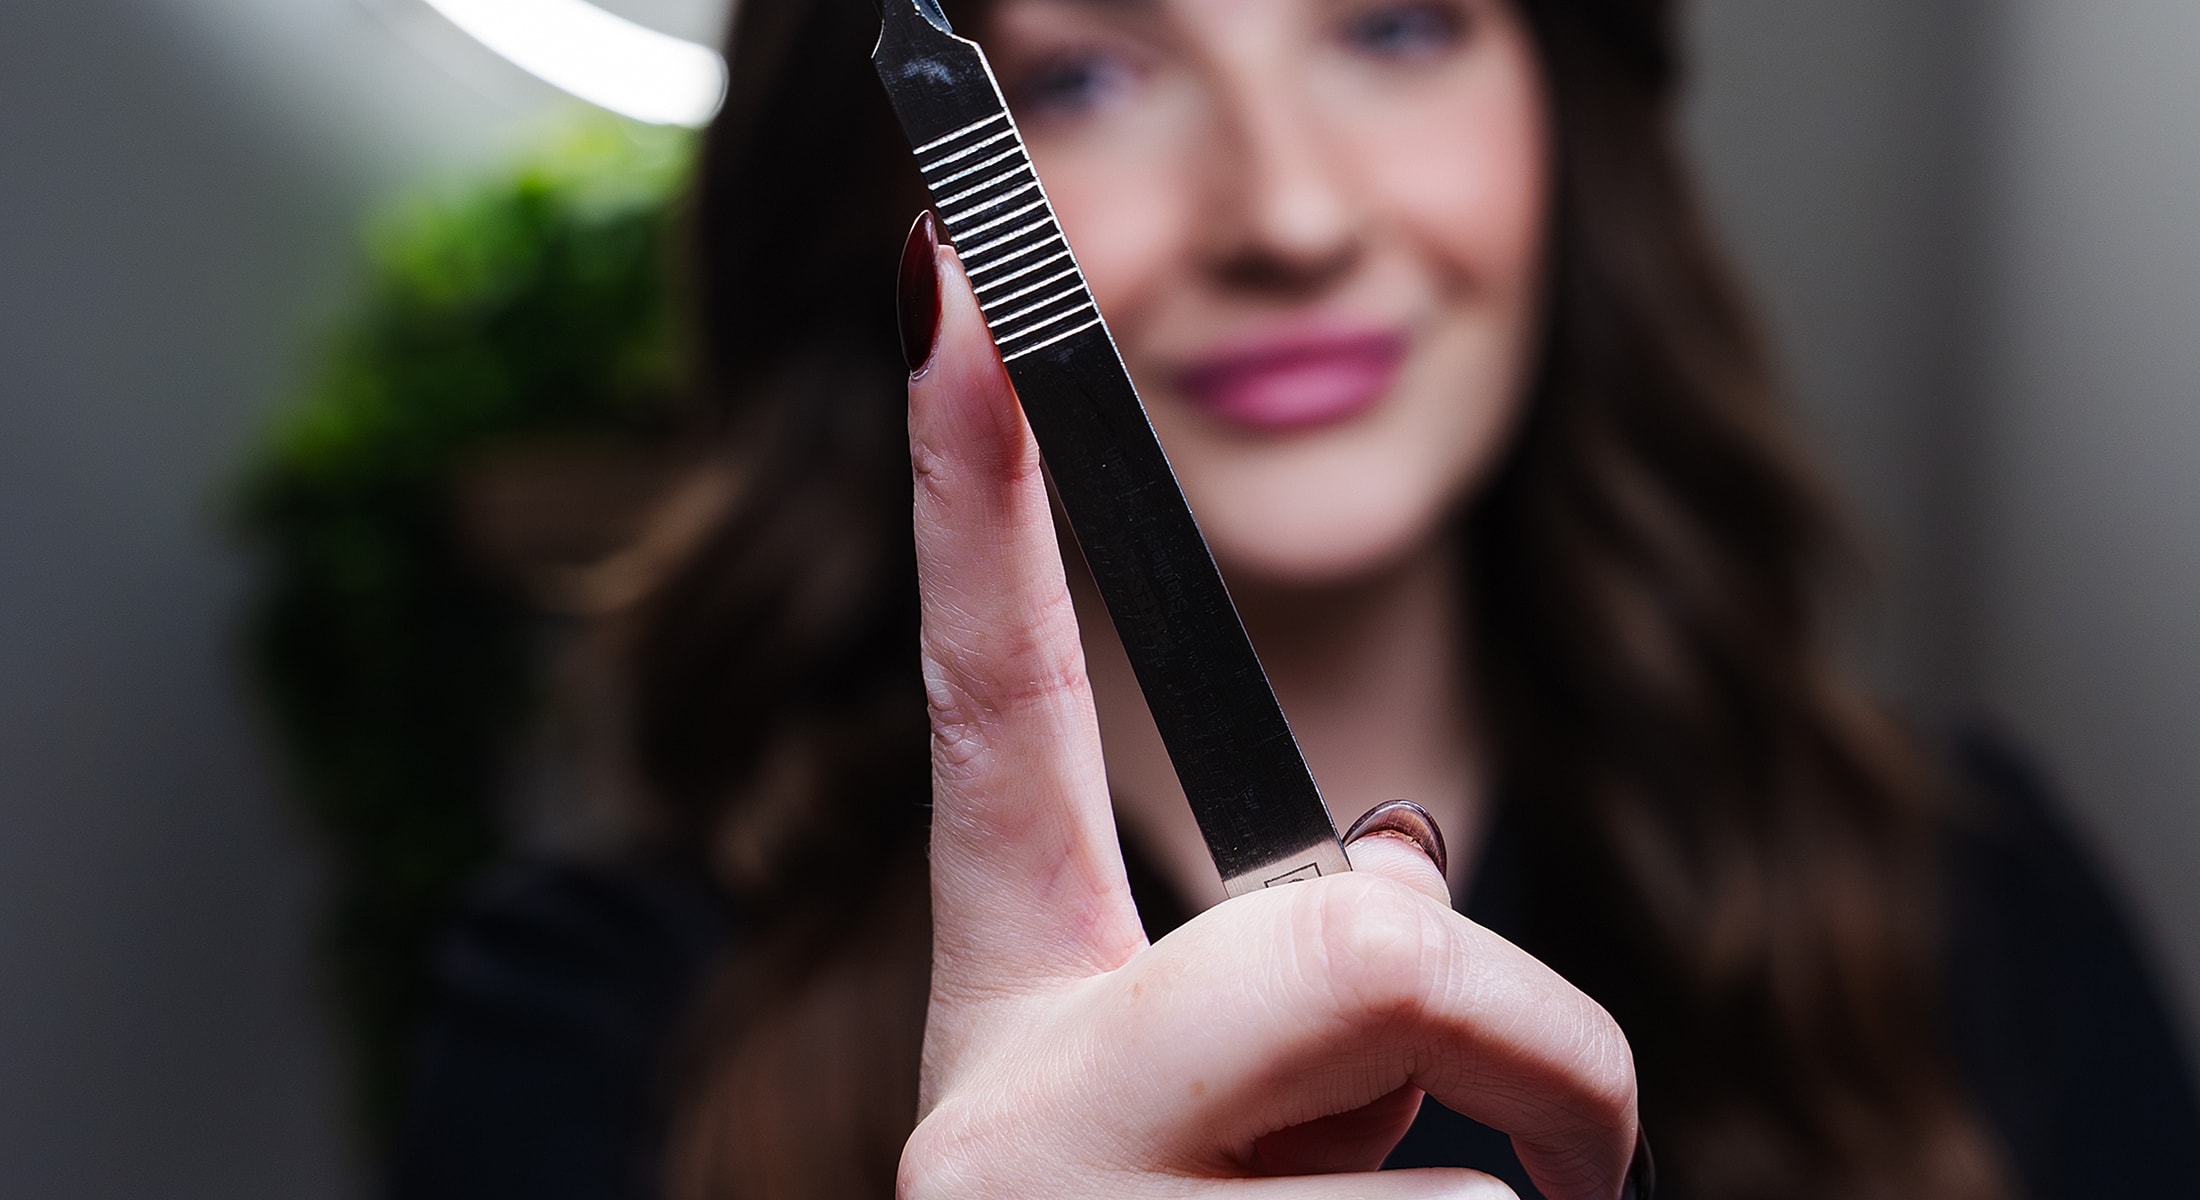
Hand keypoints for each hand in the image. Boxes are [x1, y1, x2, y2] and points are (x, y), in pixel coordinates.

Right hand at [899, 213, 1642, 1198]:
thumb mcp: (1223, 1116)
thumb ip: (1291, 979)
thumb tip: (1400, 913)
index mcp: (1016, 1013)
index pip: (993, 707)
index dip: (977, 497)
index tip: (959, 296)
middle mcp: (1005, 1122)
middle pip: (1363, 958)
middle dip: (1522, 1035)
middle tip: (1555, 1131)